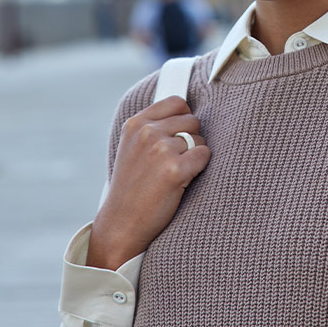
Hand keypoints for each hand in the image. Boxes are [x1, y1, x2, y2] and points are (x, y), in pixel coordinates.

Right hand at [87, 96, 210, 269]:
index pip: (177, 102)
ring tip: (173, 175)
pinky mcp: (174, 170)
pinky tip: (182, 182)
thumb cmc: (133, 187)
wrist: (122, 224)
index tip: (178, 138)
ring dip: (194, 157)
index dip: (184, 119)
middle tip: (173, 163)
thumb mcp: (133, 147)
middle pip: (192, 120)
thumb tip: (188, 110)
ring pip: (200, 139)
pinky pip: (205, 155)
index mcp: (135, 124)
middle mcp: (146, 132)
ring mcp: (160, 150)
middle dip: (190, 140)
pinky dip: (200, 168)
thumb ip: (153, 126)